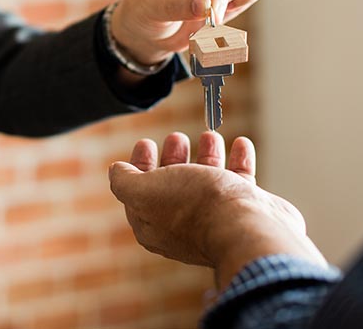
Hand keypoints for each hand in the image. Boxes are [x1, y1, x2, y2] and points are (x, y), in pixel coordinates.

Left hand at [108, 132, 324, 288]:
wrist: (247, 227)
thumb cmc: (193, 206)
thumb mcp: (144, 190)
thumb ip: (124, 181)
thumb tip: (116, 171)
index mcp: (153, 223)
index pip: (139, 191)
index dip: (140, 165)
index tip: (146, 143)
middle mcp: (183, 224)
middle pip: (174, 184)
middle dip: (173, 157)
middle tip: (176, 137)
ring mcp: (216, 218)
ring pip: (208, 181)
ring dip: (207, 155)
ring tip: (209, 135)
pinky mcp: (245, 212)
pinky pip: (240, 182)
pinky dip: (239, 160)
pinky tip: (240, 143)